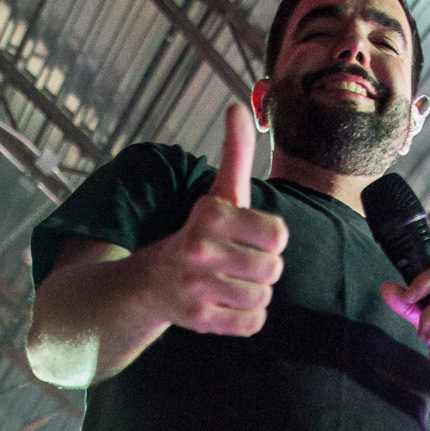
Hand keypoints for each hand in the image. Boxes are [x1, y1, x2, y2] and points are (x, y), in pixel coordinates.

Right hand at [140, 103, 286, 338]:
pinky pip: (251, 324)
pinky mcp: (198, 318)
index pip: (279, 234)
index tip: (251, 237)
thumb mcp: (218, 193)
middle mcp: (199, 248)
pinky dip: (246, 318)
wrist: (150, 282)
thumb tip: (236, 107)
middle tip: (241, 264)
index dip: (271, 239)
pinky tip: (227, 305)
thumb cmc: (200, 233)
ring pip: (263, 298)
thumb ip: (235, 153)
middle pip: (273, 269)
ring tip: (232, 284)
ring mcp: (196, 285)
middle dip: (264, 269)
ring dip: (254, 294)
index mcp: (212, 214)